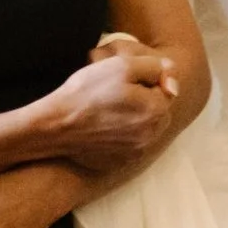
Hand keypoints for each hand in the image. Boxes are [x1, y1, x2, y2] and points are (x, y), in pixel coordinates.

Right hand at [37, 44, 178, 174]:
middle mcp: (151, 135)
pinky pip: (131, 145)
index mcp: (155, 111)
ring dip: (135, 119)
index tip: (123, 81)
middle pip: (158, 113)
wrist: (55, 125)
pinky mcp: (121, 162)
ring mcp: (136, 152)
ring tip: (109, 110)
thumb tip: (172, 79)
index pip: (165, 91)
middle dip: (145, 102)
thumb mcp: (122, 65)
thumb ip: (153, 67)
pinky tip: (103, 127)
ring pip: (146, 129)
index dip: (146, 82)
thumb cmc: (87, 91)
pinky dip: (123, 136)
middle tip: (117, 95)